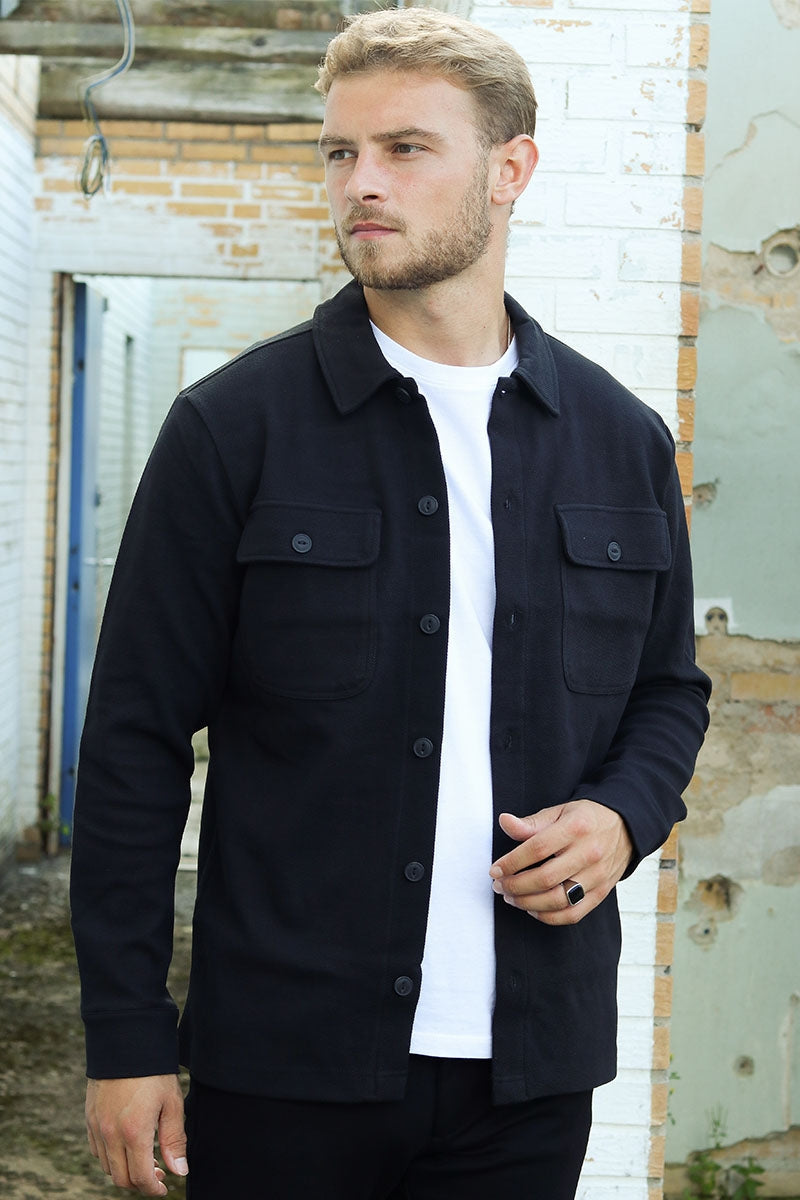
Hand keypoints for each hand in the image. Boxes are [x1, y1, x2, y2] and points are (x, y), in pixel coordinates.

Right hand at [86, 1074, 187, 1194]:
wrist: (126, 1042)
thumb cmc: (154, 1071)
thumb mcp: (171, 1103)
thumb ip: (174, 1140)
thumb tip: (179, 1171)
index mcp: (134, 1132)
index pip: (140, 1178)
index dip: (153, 1189)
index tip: (164, 1187)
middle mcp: (111, 1134)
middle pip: (121, 1178)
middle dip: (140, 1182)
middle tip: (158, 1172)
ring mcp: (97, 1127)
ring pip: (107, 1167)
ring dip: (125, 1170)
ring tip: (144, 1158)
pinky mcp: (89, 1118)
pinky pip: (97, 1150)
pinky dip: (111, 1156)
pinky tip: (126, 1144)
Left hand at [489, 800, 632, 924]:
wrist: (625, 827)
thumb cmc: (585, 819)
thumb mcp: (559, 812)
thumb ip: (531, 822)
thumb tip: (504, 822)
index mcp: (576, 828)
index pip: (537, 848)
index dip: (511, 862)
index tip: (494, 870)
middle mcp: (589, 853)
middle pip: (545, 878)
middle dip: (515, 886)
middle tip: (499, 885)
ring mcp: (597, 876)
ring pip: (557, 900)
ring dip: (527, 903)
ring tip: (511, 897)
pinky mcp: (602, 893)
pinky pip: (573, 914)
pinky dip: (548, 917)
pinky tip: (533, 909)